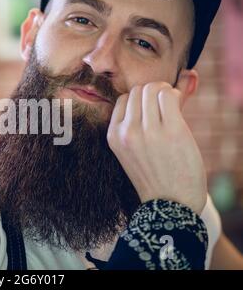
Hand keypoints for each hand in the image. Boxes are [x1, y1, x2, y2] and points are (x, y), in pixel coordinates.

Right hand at [107, 82, 206, 214]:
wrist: (169, 204)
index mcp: (114, 136)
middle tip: (163, 107)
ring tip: (171, 106)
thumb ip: (133, 123)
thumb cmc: (153, 175)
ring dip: (165, 92)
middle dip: (152, 93)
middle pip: (137, 90)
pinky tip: (178, 107)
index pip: (123, 99)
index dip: (139, 100)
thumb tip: (146, 92)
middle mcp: (127, 131)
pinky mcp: (172, 130)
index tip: (150, 110)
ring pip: (153, 88)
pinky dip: (175, 95)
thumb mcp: (130, 151)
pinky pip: (169, 96)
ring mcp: (149, 131)